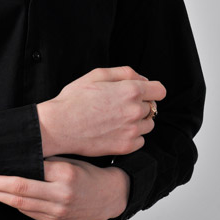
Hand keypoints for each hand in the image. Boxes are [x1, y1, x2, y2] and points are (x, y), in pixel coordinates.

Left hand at [0, 157, 129, 219]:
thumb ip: (48, 160)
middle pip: (20, 190)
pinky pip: (29, 212)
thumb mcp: (71, 159)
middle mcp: (61, 194)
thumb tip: (20, 156)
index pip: (29, 170)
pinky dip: (13, 204)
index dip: (6, 171)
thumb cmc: (89, 172)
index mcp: (65, 173)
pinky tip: (2, 198)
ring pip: (21, 204)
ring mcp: (57, 210)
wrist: (110, 196)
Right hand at [37, 66, 165, 156]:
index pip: (160, 90)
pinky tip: (115, 131)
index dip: (151, 89)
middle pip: (152, 107)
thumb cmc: (74, 99)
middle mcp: (135, 111)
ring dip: (137, 121)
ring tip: (116, 119)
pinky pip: (141, 141)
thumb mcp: (96, 75)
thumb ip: (124, 73)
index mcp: (130, 90)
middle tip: (118, 105)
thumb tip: (143, 78)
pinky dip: (131, 136)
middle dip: (139, 104)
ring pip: (148, 125)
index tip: (143, 92)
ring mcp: (132, 131)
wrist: (59, 126)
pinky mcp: (126, 147)